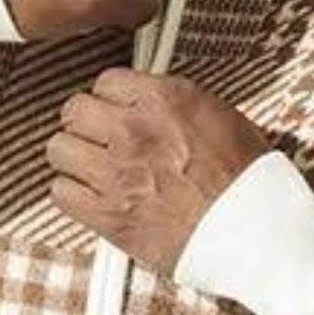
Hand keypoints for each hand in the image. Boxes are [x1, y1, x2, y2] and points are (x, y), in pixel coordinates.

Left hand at [45, 68, 272, 273]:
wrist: (254, 233)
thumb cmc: (248, 183)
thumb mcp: (222, 119)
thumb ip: (176, 106)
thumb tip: (152, 104)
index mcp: (165, 100)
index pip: (107, 81)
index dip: (109, 98)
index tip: (113, 111)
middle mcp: (135, 131)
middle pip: (75, 110)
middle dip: (84, 124)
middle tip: (95, 138)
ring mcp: (116, 172)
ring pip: (59, 149)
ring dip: (73, 158)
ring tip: (89, 168)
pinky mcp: (108, 213)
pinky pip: (61, 192)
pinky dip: (71, 194)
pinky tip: (89, 197)